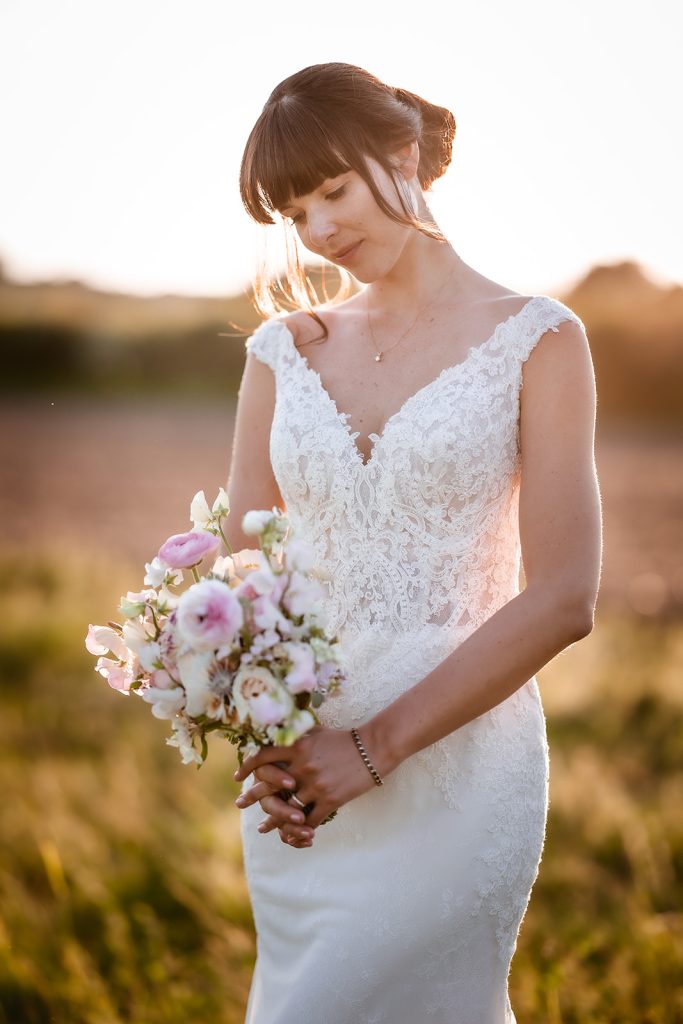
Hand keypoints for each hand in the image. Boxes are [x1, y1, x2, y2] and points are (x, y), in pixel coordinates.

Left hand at [234, 725, 380, 834]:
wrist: (373, 748)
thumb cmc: (345, 739)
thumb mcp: (317, 732)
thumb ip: (297, 736)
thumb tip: (279, 734)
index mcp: (298, 746)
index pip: (263, 756)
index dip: (248, 767)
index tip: (238, 777)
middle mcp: (303, 766)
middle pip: (270, 786)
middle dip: (252, 796)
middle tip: (240, 804)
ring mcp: (316, 785)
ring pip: (288, 808)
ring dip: (274, 819)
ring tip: (263, 828)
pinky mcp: (331, 800)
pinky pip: (309, 819)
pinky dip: (300, 828)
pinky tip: (294, 834)